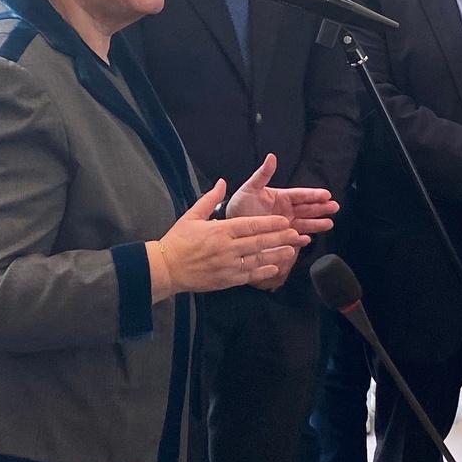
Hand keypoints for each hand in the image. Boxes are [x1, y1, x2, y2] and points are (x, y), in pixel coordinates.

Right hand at [148, 180, 309, 298]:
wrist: (166, 268)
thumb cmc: (178, 240)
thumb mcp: (192, 215)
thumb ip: (210, 198)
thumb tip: (222, 182)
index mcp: (220, 230)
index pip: (250, 225)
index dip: (270, 223)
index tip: (284, 220)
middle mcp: (227, 248)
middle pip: (259, 242)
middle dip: (280, 238)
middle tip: (296, 234)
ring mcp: (228, 265)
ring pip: (258, 260)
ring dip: (277, 255)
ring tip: (292, 250)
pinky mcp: (226, 280)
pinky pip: (249, 275)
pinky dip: (263, 272)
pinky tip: (275, 269)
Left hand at [226, 155, 337, 289]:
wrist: (231, 226)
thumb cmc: (239, 205)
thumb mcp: (250, 188)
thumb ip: (263, 174)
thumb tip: (271, 157)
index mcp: (281, 197)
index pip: (301, 195)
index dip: (314, 194)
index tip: (326, 194)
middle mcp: (286, 211)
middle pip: (307, 209)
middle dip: (321, 208)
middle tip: (334, 207)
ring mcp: (285, 224)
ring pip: (305, 223)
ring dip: (317, 224)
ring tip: (329, 223)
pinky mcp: (281, 237)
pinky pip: (293, 238)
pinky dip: (300, 239)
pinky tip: (307, 239)